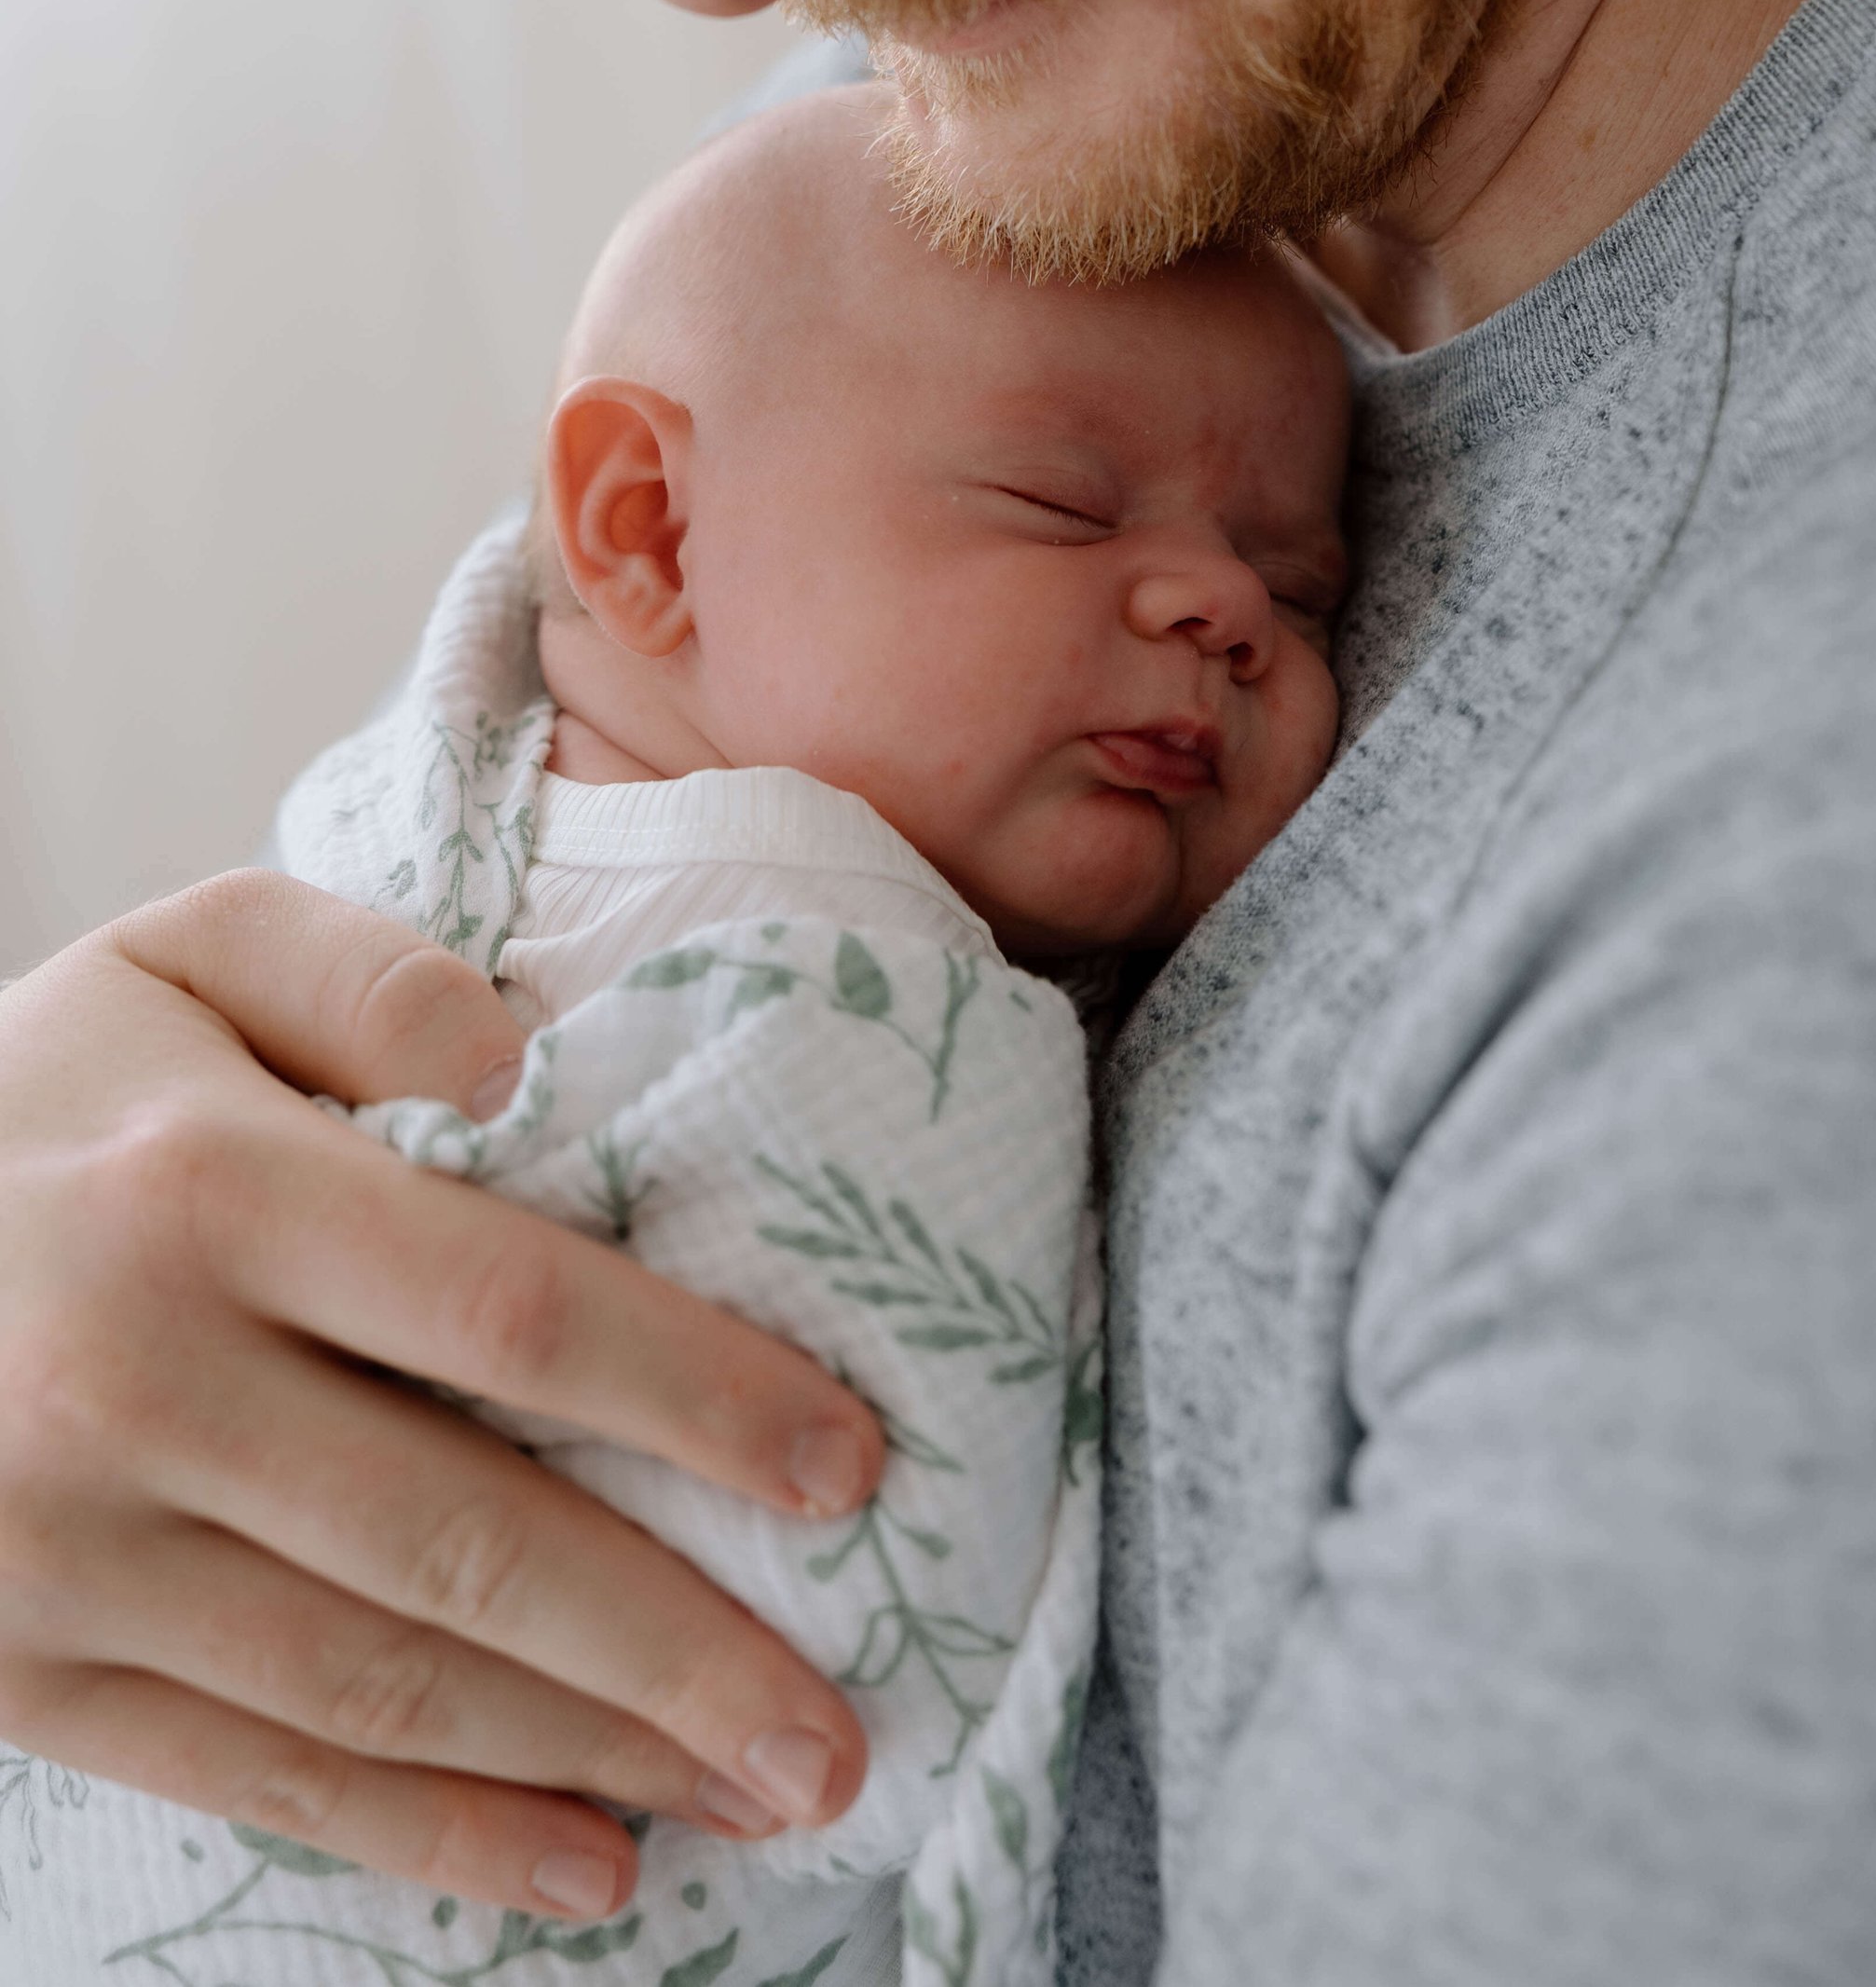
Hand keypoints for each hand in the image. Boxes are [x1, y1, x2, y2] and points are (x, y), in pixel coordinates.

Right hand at [0, 873, 885, 1923]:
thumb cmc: (48, 1097)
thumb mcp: (182, 956)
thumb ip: (367, 974)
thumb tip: (528, 1060)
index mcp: (206, 1190)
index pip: (502, 1308)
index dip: (690, 1394)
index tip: (848, 1465)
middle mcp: (137, 1382)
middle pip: (461, 1538)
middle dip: (674, 1649)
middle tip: (840, 1728)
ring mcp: (73, 1555)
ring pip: (379, 1684)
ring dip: (589, 1760)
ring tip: (768, 1796)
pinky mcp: (31, 1675)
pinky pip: (262, 1776)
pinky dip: (433, 1843)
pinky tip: (587, 1866)